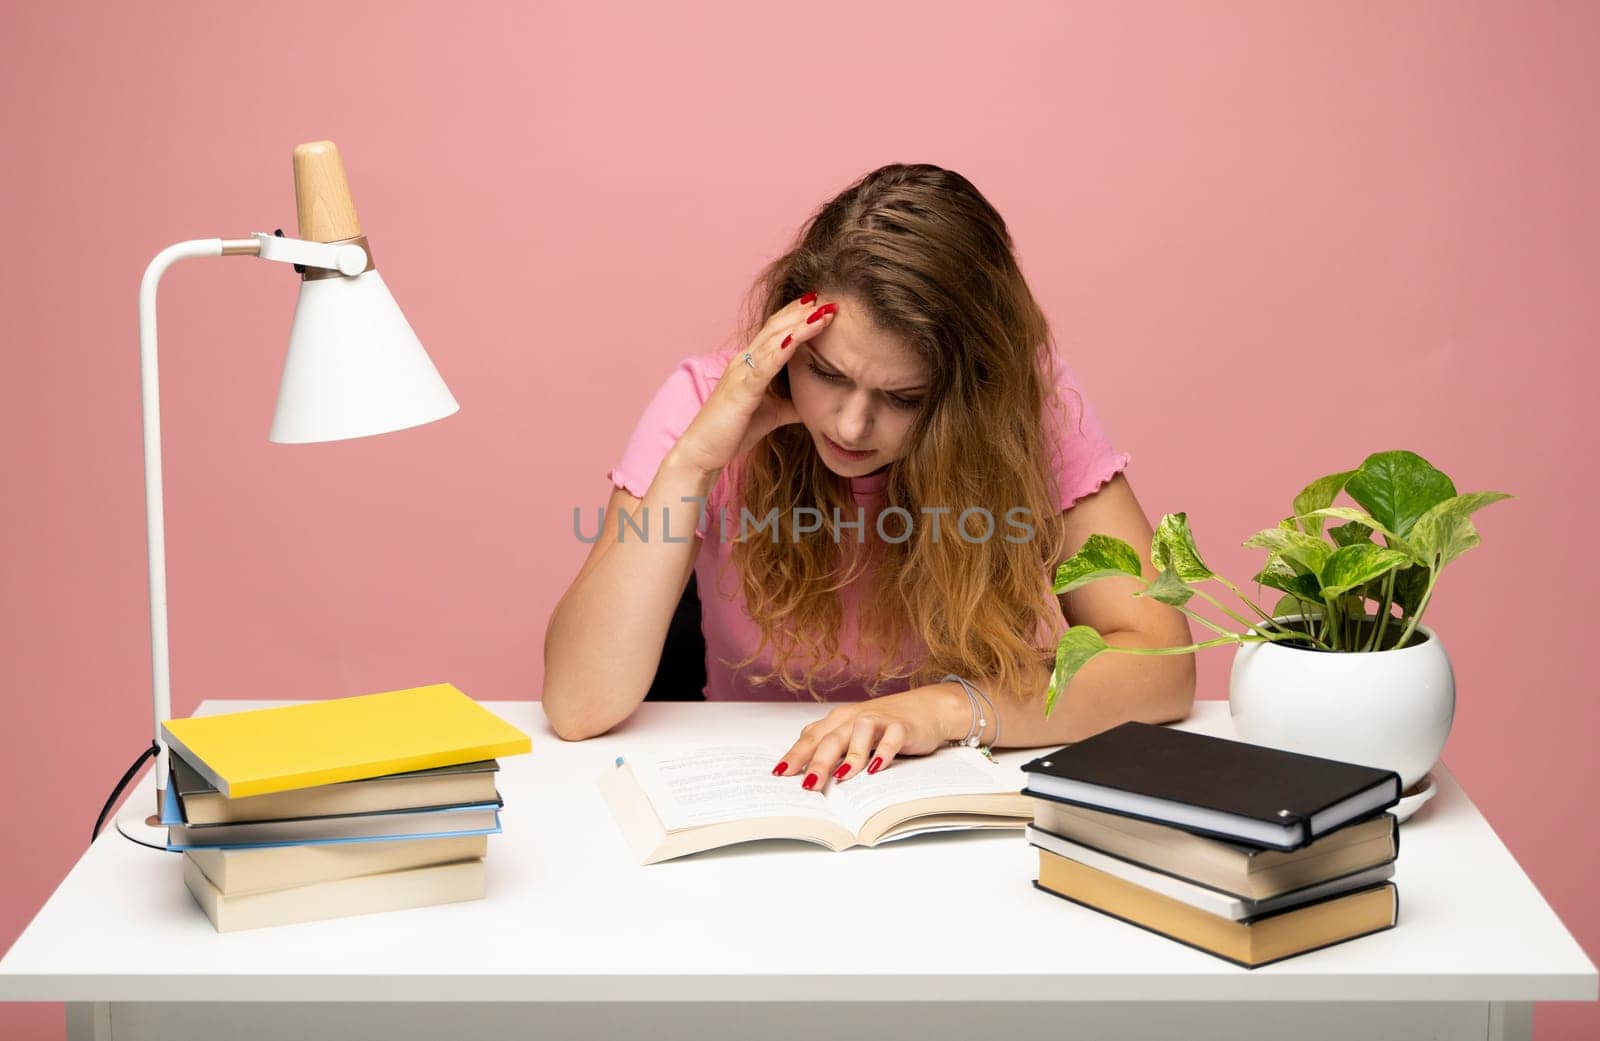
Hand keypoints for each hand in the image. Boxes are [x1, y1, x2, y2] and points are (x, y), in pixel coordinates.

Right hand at [671, 293, 838, 473]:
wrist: (702, 452)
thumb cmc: (731, 433)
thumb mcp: (771, 415)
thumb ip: (790, 406)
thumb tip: (816, 405)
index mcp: (750, 365)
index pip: (775, 332)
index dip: (797, 316)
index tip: (821, 305)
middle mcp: (744, 362)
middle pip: (776, 328)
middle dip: (802, 312)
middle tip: (827, 298)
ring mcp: (740, 373)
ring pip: (772, 341)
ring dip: (798, 325)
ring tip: (821, 312)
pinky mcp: (741, 390)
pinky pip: (764, 366)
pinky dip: (781, 351)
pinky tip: (797, 339)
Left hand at [771, 685, 965, 790]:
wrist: (927, 707)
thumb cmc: (884, 725)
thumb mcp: (853, 735)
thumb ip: (832, 750)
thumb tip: (806, 778)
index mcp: (838, 721)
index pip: (811, 738)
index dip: (795, 755)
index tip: (779, 773)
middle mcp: (854, 718)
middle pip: (831, 739)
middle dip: (817, 762)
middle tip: (808, 786)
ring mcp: (879, 720)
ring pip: (859, 734)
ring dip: (850, 756)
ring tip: (841, 777)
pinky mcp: (902, 726)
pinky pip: (891, 738)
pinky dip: (883, 752)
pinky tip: (876, 768)